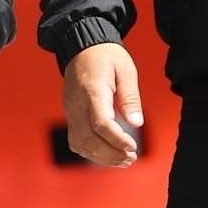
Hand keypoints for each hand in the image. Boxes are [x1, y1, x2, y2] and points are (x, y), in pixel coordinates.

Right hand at [63, 43, 144, 167]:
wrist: (82, 47)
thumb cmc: (106, 56)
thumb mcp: (126, 70)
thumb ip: (130, 97)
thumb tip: (136, 123)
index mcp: (92, 91)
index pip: (100, 123)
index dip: (117, 140)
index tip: (133, 147)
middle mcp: (77, 104)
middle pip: (88, 139)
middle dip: (111, 154)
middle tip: (131, 158)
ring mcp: (71, 111)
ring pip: (80, 143)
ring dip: (102, 157)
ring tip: (123, 160)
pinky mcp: (71, 115)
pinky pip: (76, 140)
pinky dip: (91, 152)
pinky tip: (108, 154)